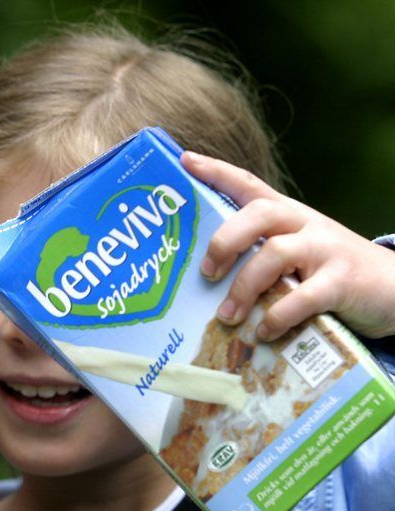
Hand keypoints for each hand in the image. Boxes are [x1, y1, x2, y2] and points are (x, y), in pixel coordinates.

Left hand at [182, 151, 394, 339]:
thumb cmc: (331, 272)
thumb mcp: (297, 254)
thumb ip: (260, 257)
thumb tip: (204, 284)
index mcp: (288, 214)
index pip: (249, 184)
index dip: (217, 172)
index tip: (185, 161)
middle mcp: (306, 224)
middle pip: (258, 214)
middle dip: (225, 242)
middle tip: (206, 273)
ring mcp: (326, 250)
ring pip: (275, 254)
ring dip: (244, 287)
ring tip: (226, 315)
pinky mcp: (342, 282)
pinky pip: (303, 297)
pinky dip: (277, 316)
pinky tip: (263, 332)